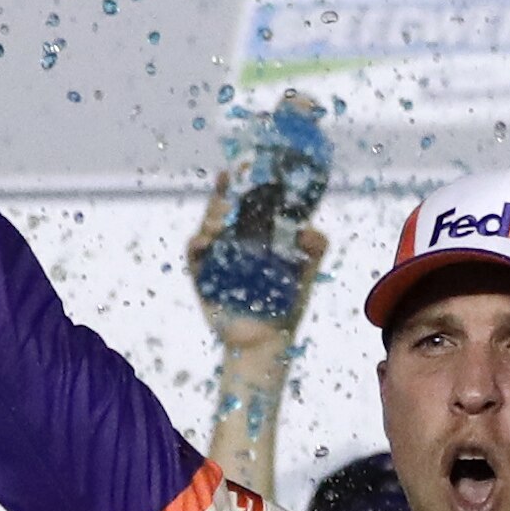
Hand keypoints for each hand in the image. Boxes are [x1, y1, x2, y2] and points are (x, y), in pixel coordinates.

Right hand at [188, 176, 330, 347]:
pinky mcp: (202, 276)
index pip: (246, 204)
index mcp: (256, 238)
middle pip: (222, 209)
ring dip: (211, 216)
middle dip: (222, 194)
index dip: (241, 184)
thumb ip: (315, 248)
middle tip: (227, 183)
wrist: (266, 341)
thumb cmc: (286, 306)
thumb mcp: (306, 273)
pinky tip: (205, 242)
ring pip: (206, 226)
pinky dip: (197, 245)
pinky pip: (194, 254)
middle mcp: (233, 243)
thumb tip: (310, 229)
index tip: (241, 169)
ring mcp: (215, 258)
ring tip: (220, 217)